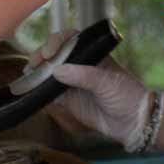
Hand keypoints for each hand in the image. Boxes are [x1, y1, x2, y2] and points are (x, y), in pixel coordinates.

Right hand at [32, 30, 155, 151]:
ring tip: (28, 76)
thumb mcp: (107, 82)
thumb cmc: (127, 95)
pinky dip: (38, 91)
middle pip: (55, 54)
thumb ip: (83, 75)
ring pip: (49, 72)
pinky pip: (49, 93)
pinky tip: (30, 91)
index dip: (56, 41)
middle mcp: (79, 65)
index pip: (69, 39)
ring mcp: (72, 82)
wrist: (135, 124)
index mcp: (91, 54)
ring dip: (37, 72)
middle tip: (35, 64)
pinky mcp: (68, 100)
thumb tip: (57, 70)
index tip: (50, 51)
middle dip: (42, 56)